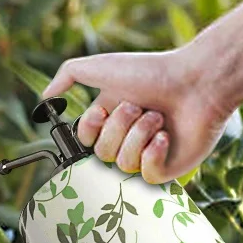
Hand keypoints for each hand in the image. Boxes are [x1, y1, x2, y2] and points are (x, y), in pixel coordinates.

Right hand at [40, 47, 231, 184]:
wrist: (196, 81)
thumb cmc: (152, 71)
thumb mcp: (100, 66)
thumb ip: (67, 75)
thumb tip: (45, 98)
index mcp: (112, 116)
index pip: (84, 140)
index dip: (89, 128)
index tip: (103, 110)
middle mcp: (128, 136)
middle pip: (101, 152)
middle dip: (119, 127)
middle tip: (139, 105)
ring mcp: (148, 153)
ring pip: (123, 164)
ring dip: (138, 135)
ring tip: (158, 117)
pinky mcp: (169, 168)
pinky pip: (146, 175)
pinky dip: (153, 153)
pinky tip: (165, 135)